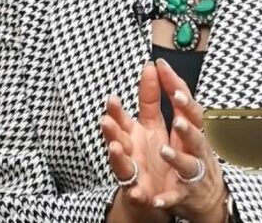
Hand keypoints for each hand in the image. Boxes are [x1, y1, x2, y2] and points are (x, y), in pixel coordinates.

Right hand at [101, 62, 170, 222]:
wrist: (155, 194)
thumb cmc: (152, 157)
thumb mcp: (153, 125)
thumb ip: (150, 98)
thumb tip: (150, 66)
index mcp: (136, 132)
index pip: (128, 114)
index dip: (127, 102)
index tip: (127, 85)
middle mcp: (130, 150)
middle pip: (117, 137)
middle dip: (111, 128)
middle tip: (105, 118)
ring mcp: (133, 172)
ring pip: (121, 164)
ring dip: (117, 156)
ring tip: (114, 147)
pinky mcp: (140, 193)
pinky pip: (137, 194)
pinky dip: (136, 193)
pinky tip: (136, 192)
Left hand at [152, 58, 229, 222]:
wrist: (205, 197)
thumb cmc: (191, 155)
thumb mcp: (182, 125)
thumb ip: (168, 99)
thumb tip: (156, 68)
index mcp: (191, 131)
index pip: (187, 106)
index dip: (177, 88)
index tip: (164, 69)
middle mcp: (195, 150)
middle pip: (194, 135)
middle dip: (186, 123)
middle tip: (177, 111)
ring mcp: (192, 173)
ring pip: (187, 164)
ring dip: (176, 157)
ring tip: (164, 151)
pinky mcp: (184, 194)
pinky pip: (175, 197)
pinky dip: (166, 199)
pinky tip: (157, 199)